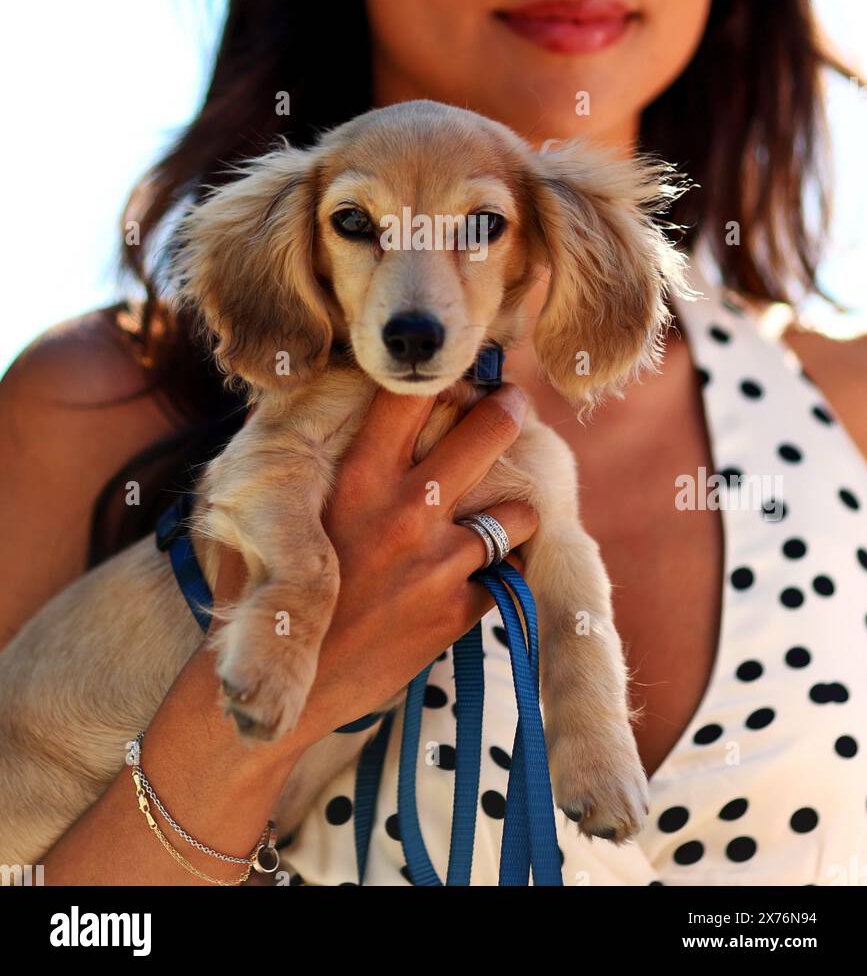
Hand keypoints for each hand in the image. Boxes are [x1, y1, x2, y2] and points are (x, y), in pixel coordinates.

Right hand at [211, 384, 536, 753]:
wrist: (282, 685)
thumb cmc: (271, 593)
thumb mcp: (283, 515)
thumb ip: (314, 465)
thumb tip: (311, 411)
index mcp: (357, 479)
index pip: (412, 398)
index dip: (444, 379)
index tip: (458, 374)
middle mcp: (404, 512)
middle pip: (487, 435)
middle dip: (508, 413)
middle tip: (514, 404)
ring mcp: (437, 564)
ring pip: (516, 513)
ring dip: (512, 512)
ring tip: (503, 512)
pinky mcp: (455, 613)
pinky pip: (504, 577)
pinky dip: (498, 574)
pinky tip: (483, 575)